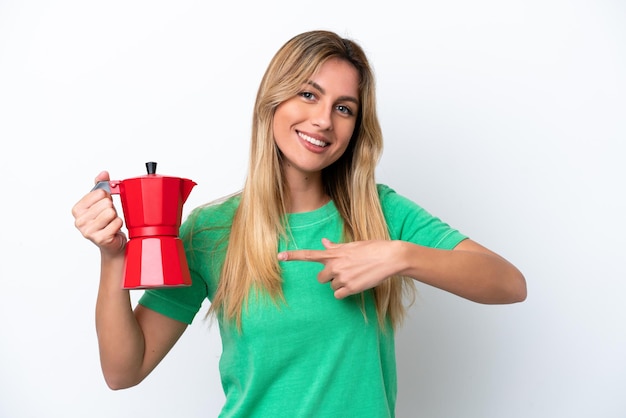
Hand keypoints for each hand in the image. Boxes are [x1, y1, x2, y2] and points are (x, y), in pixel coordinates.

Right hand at [71, 171, 126, 256]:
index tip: (103, 206)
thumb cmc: (105, 222)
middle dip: (112, 208)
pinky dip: (118, 224)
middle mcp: (79, 221)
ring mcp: (88, 231)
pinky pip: (117, 222)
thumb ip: (101, 185)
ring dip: (115, 217)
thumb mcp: (101, 202)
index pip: (100, 192)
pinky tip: (113, 230)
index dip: (106, 198)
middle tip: (108, 217)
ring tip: (110, 223)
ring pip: (111, 212)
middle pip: (106, 202)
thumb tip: (103, 173)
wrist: (112, 244)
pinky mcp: (100, 238)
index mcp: (77, 209)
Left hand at [277, 238, 399, 298]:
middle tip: (345, 272)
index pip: (309, 255)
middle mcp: (334, 265)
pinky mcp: (350, 288)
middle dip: (329, 277)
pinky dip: (346, 292)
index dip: (293, 256)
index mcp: (334, 253)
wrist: (389, 257)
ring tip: (355, 275)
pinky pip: (339, 295)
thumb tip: (324, 242)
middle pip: (321, 278)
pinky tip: (356, 284)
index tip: (279, 256)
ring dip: (341, 284)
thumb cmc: (373, 249)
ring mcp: (341, 277)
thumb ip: (336, 247)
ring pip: (332, 287)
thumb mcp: (352, 245)